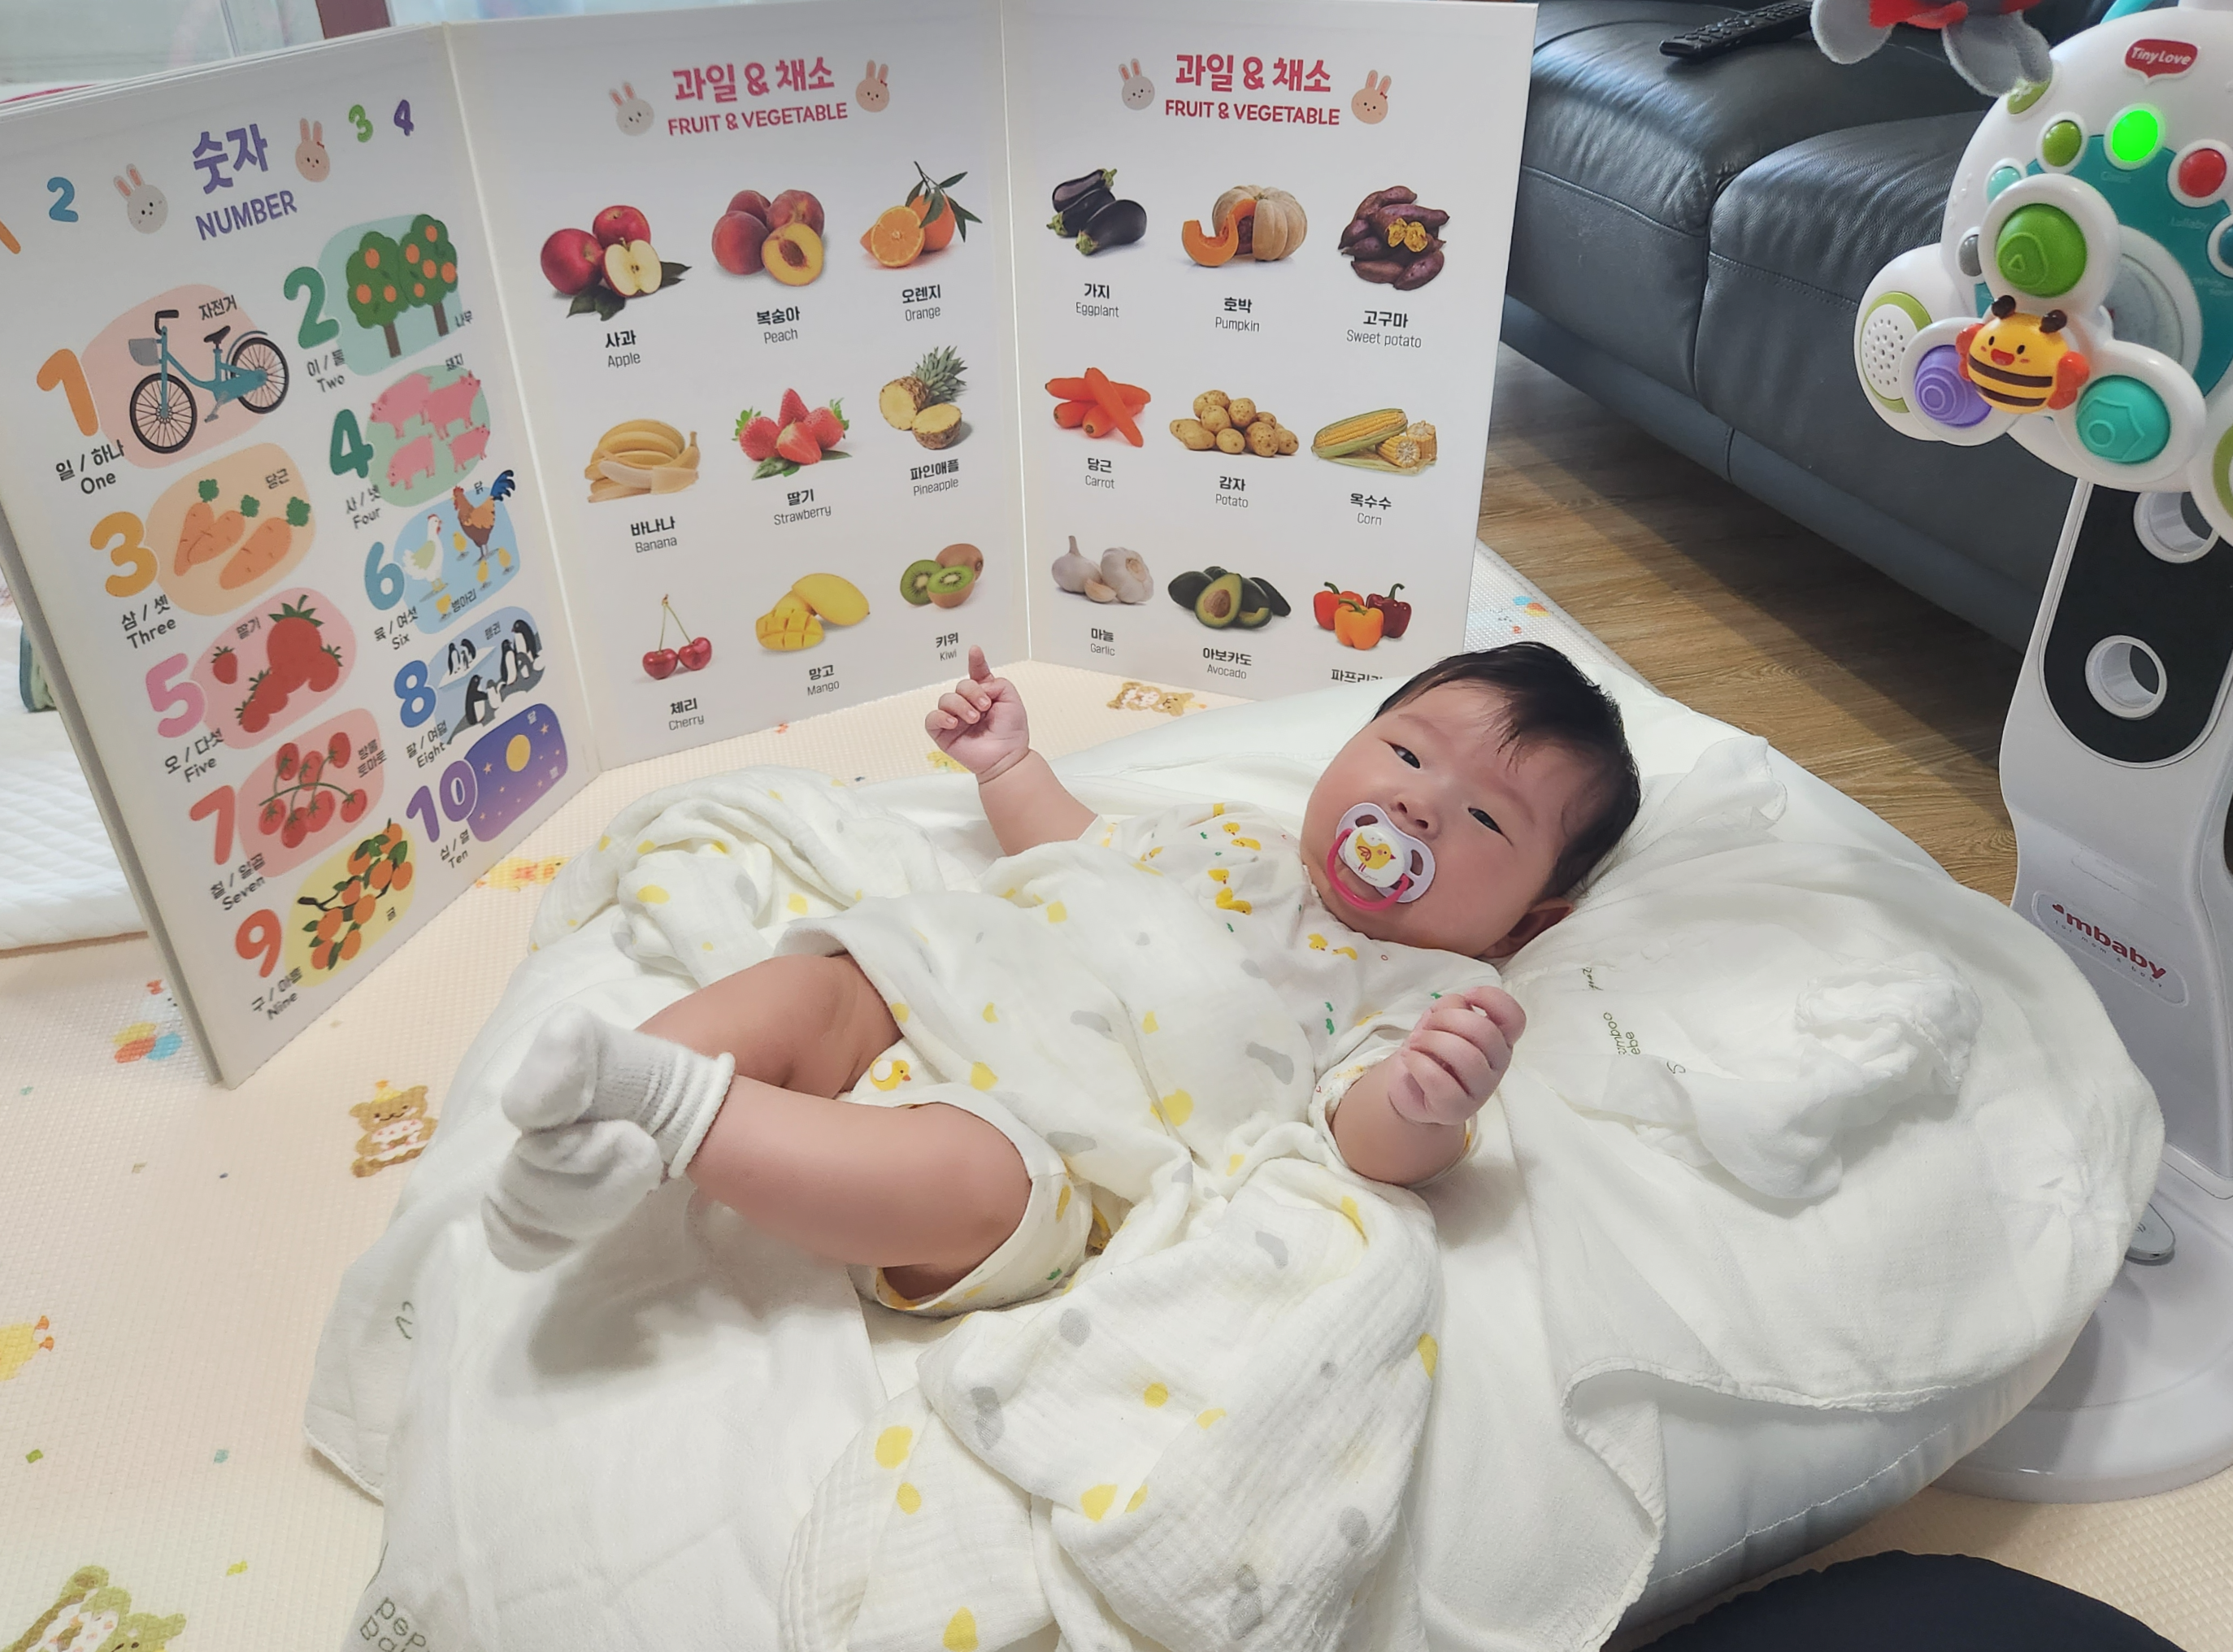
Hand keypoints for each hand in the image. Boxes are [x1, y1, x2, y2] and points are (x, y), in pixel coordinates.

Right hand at [926, 646, 1031, 779]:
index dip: (975, 661)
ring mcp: (954, 717)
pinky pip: (932, 718)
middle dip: (972, 692)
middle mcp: (968, 704)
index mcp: (984, 694)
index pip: (976, 673)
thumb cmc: (1011, 732)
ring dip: (960, 706)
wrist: (1006, 756)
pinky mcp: (943, 732)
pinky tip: (953, 722)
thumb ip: (996, 683)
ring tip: (974, 718)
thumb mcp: (1012, 700)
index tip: (975, 650)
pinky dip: (941, 717)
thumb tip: (978, 686)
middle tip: (985, 707)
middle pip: (961, 685)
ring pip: (946, 698)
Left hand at [1382, 987, 1523, 1126]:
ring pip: (1466, 1056)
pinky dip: (1417, 1062)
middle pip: (1486, 1032)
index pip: (1515, 1018)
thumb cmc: (1431, 1051)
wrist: (1408, 1090)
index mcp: (1499, 1040)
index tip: (1467, 997)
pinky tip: (1410, 1059)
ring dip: (1431, 1041)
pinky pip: (1439, 1080)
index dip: (1493, 999)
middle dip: (1449, 1019)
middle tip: (1427, 1026)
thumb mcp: (1439, 1021)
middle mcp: (1497, 1065)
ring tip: (1415, 1044)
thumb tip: (1459, 1003)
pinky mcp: (1457, 1109)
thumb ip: (1453, 1007)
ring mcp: (1481, 1091)